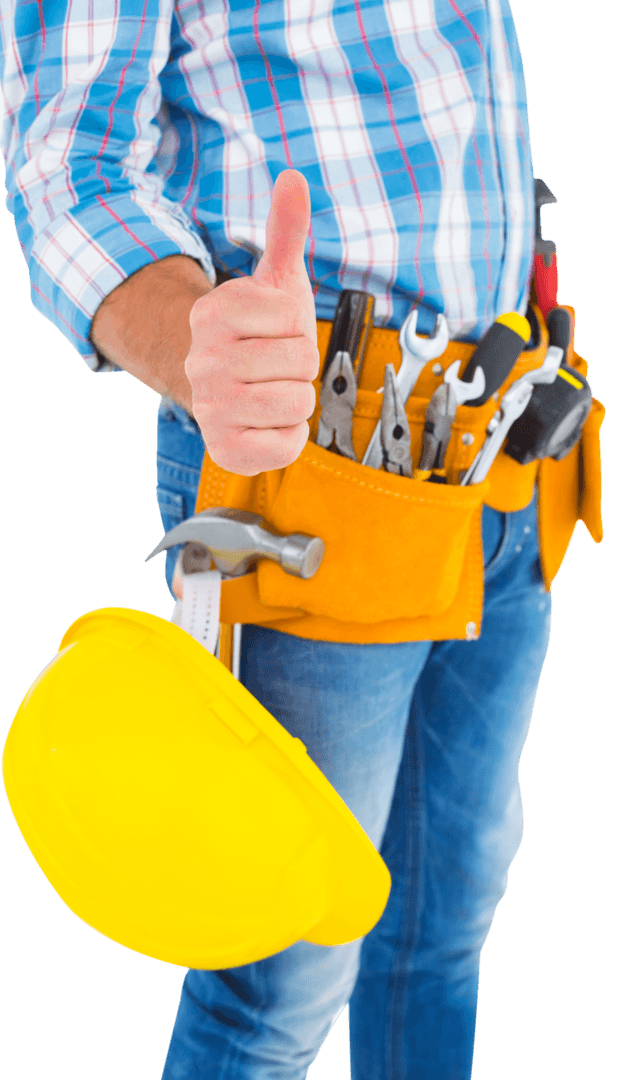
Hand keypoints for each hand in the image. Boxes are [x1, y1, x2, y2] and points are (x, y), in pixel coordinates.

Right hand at [185, 169, 318, 474]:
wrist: (224, 389)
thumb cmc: (258, 335)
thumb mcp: (274, 280)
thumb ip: (285, 231)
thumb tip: (293, 179)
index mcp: (213, 312)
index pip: (294, 318)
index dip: (296, 325)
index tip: (273, 329)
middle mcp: (203, 360)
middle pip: (301, 362)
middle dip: (299, 366)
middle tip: (275, 366)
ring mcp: (210, 406)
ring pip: (298, 403)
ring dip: (296, 400)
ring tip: (271, 391)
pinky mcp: (225, 448)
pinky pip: (288, 443)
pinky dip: (288, 436)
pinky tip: (266, 423)